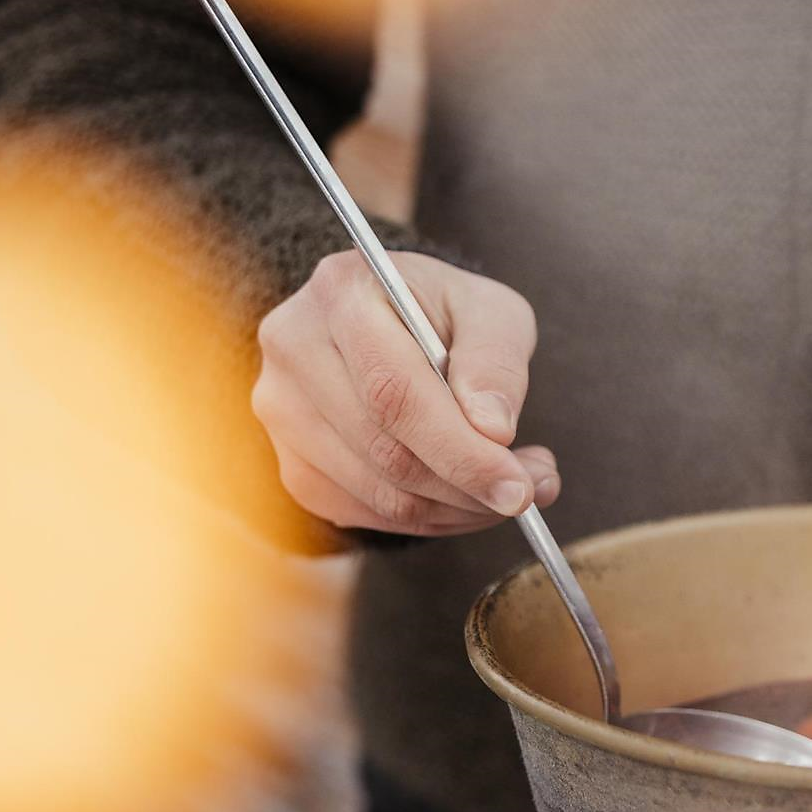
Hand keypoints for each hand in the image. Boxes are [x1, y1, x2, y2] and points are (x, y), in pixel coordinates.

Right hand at [252, 251, 559, 534]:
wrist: (394, 320)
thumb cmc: (445, 312)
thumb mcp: (490, 310)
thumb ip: (496, 361)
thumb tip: (492, 430)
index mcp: (342, 293)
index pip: (394, 393)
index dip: (459, 450)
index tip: (518, 485)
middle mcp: (294, 349)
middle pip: (385, 450)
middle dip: (469, 486)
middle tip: (529, 491)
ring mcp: (282, 410)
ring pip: (378, 493)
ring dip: (457, 508)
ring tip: (510, 487)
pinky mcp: (293, 461)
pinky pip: (366, 513)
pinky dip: (429, 518)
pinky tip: (466, 495)